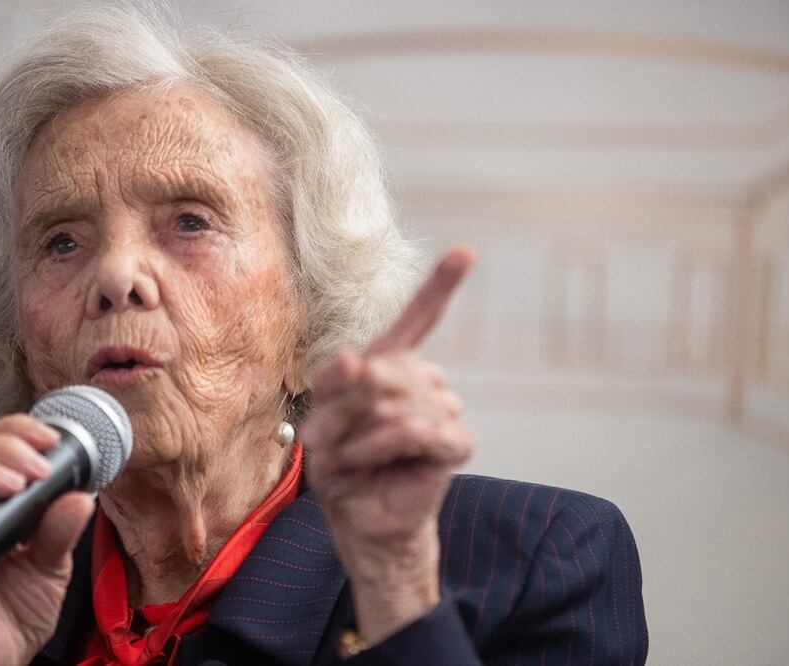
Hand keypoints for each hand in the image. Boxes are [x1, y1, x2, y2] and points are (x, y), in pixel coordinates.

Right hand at [0, 415, 95, 665]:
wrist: (0, 654)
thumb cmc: (18, 612)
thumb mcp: (54, 567)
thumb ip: (63, 532)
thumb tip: (80, 498)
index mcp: (4, 502)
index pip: (3, 445)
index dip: (22, 431)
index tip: (49, 440)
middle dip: (10, 445)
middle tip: (37, 469)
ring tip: (16, 483)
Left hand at [302, 247, 474, 644]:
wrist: (359, 513)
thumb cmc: (340, 462)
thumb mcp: (321, 416)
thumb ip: (334, 384)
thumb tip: (356, 359)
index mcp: (393, 364)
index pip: (420, 318)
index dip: (441, 285)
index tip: (467, 251)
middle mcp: (424, 378)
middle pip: (377, 372)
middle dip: (340, 410)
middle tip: (324, 441)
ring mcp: (444, 407)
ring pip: (391, 403)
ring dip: (355, 436)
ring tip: (348, 457)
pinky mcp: (455, 440)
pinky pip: (414, 429)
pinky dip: (380, 448)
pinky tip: (375, 462)